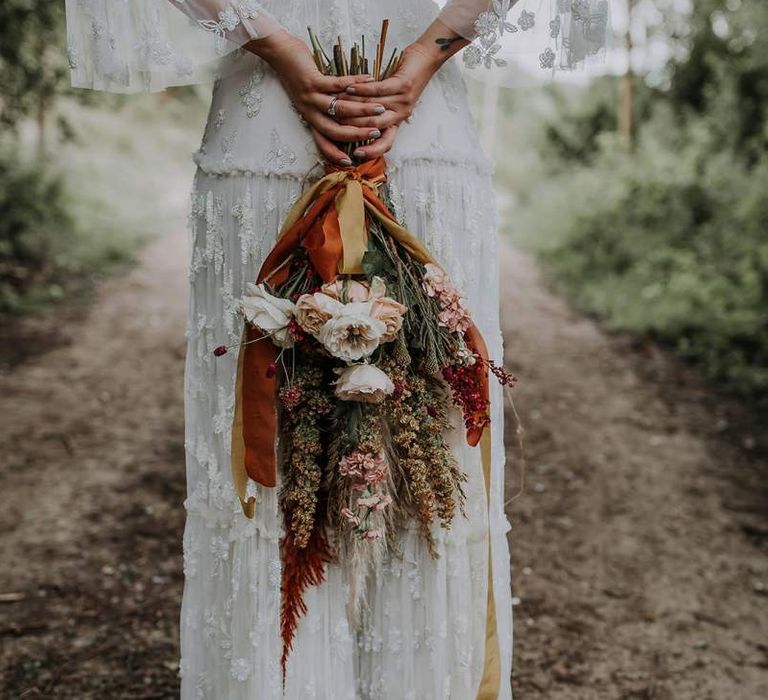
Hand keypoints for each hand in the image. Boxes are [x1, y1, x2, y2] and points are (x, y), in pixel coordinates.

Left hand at [246, 30, 387, 164]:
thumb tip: (348, 114)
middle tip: (376, 134)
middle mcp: (309, 111)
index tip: (351, 161)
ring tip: (380, 109)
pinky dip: (355, 83)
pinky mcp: (312, 80)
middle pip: (335, 130)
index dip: (335, 153)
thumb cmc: (298, 73)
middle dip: (358, 134)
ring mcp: (310, 97)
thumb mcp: (311, 96)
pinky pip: (337, 85)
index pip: (323, 142)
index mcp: (309, 117)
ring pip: (340, 109)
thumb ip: (326, 106)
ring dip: (362, 110)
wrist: (278, 52)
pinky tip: (369, 80)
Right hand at [338, 43, 441, 143]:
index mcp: (398, 121)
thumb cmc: (404, 77)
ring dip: (353, 105)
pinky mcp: (402, 85)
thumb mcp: (391, 99)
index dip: (371, 151)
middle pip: (374, 127)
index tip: (354, 154)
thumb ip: (375, 111)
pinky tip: (349, 87)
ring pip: (373, 108)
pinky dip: (362, 89)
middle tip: (335, 122)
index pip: (386, 143)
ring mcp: (403, 100)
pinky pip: (378, 90)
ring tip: (336, 103)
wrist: (426, 58)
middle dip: (353, 126)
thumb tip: (350, 119)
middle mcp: (401, 114)